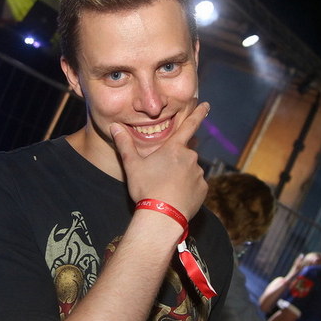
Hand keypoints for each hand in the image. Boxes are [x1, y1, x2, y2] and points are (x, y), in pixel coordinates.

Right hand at [110, 102, 209, 219]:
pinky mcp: (203, 189)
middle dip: (177, 160)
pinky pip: (196, 185)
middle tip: (162, 174)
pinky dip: (188, 189)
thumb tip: (114, 126)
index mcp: (174, 148)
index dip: (198, 114)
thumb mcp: (132, 165)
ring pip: (190, 170)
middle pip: (185, 153)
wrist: (162, 216)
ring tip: (166, 189)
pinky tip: (176, 197)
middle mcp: (190, 158)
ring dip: (182, 175)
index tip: (206, 105)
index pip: (189, 125)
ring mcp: (198, 174)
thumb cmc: (146, 188)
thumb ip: (124, 144)